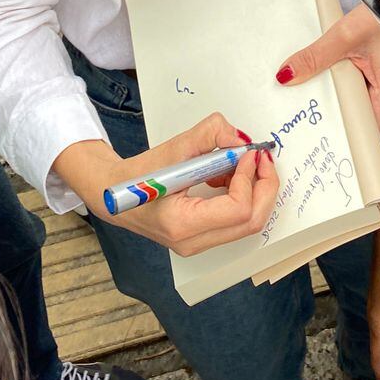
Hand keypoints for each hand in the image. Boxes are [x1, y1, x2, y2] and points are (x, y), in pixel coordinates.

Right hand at [59, 113, 280, 255]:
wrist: (114, 194)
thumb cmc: (140, 173)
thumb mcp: (173, 147)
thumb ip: (209, 135)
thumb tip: (241, 139)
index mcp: (181, 224)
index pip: (237, 210)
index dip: (249, 179)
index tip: (248, 153)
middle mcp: (192, 242)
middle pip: (250, 222)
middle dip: (265, 187)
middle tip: (261, 158)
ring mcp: (198, 245)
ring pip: (247, 224)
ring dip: (254, 191)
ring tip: (239, 164)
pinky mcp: (202, 239)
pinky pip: (235, 222)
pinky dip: (242, 196)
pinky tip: (227, 176)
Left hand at [277, 5, 379, 133]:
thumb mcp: (346, 37)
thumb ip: (316, 57)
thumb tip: (288, 75)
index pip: (364, 138)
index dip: (340, 144)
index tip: (315, 145)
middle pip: (354, 123)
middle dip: (327, 121)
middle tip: (298, 122)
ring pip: (352, 105)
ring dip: (331, 101)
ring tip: (302, 102)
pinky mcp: (375, 76)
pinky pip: (354, 90)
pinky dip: (337, 86)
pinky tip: (319, 80)